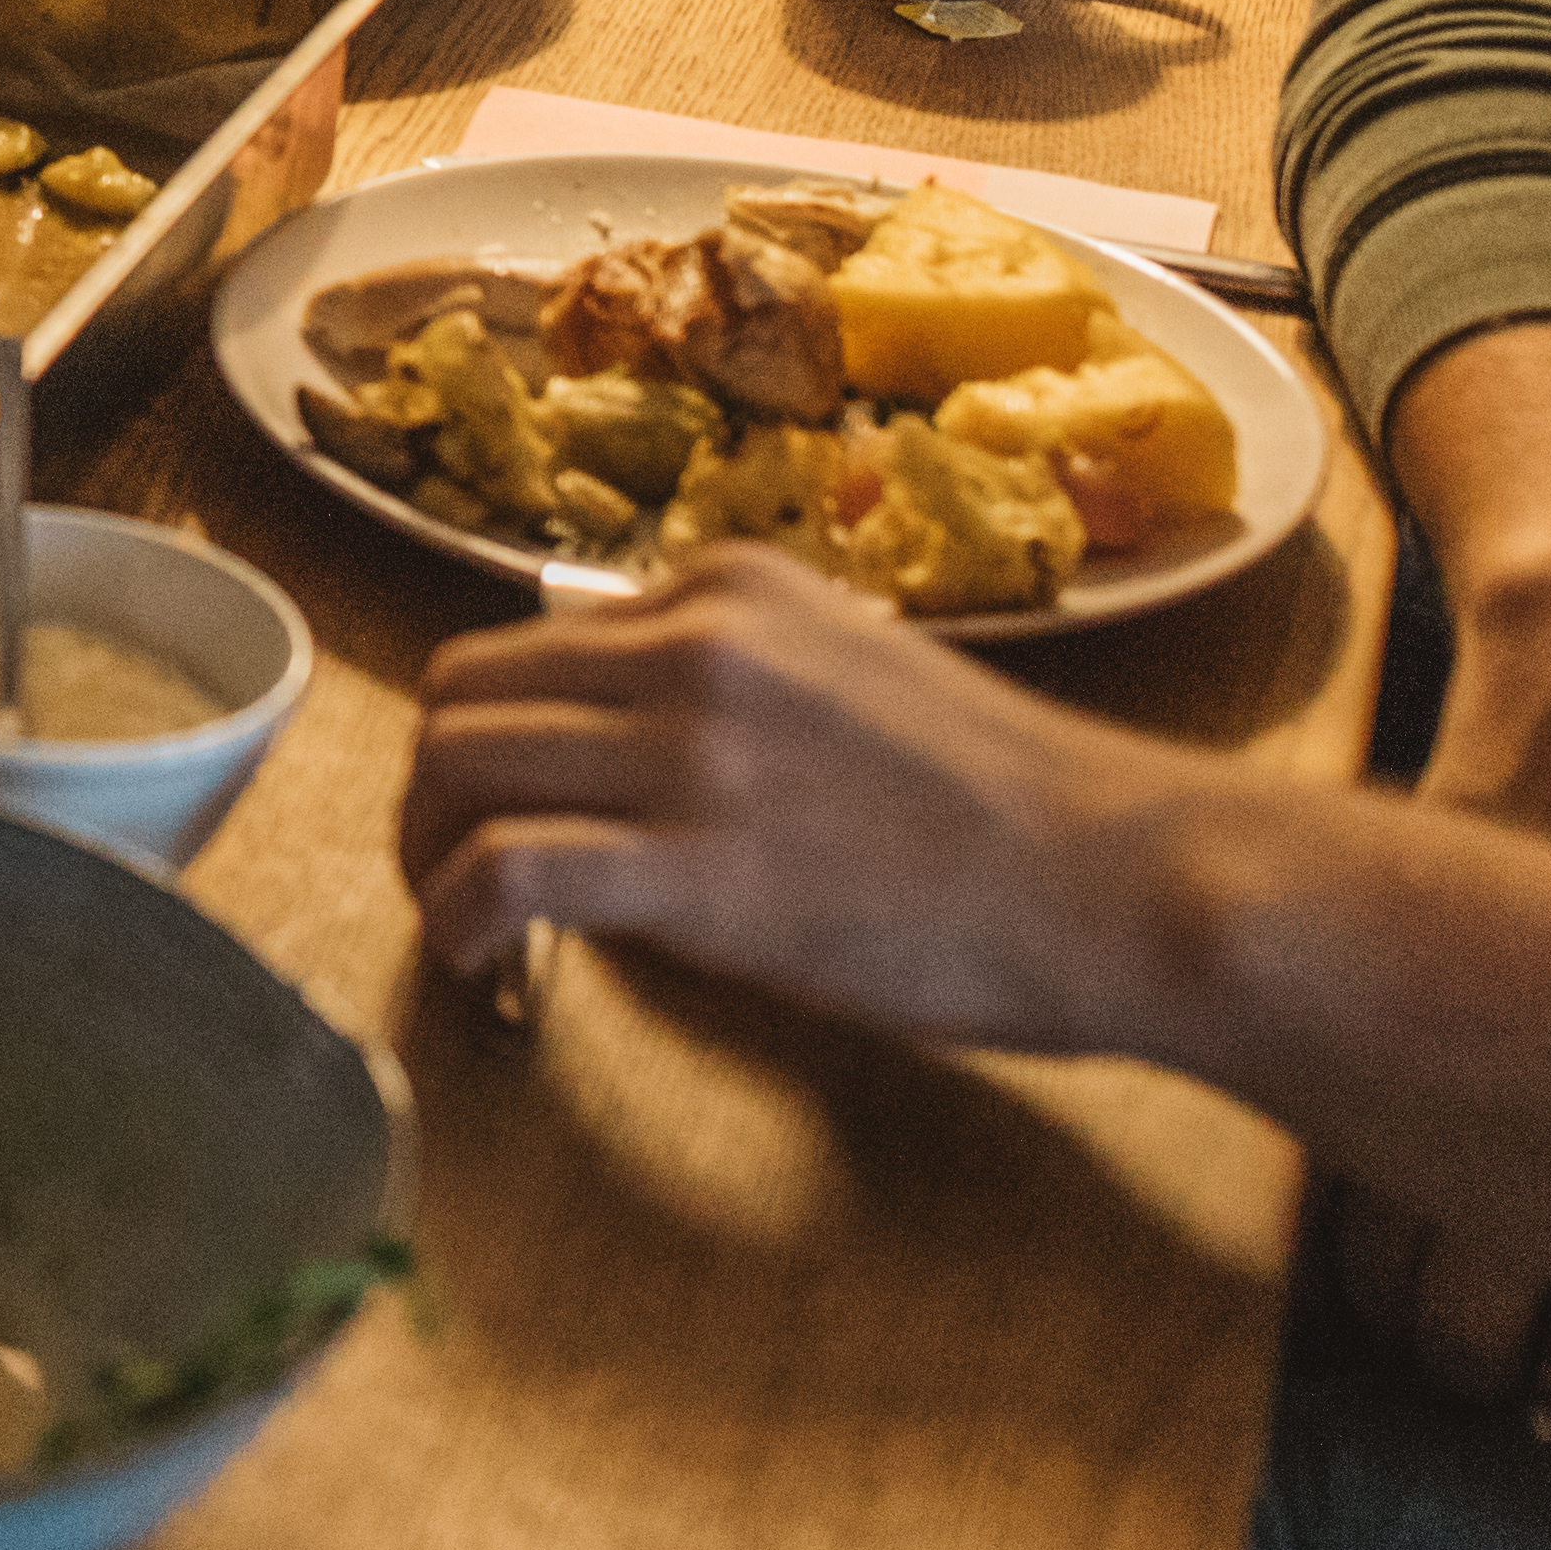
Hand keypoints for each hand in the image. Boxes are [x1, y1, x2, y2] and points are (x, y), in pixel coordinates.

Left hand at [399, 547, 1227, 1054]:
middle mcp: (690, 644)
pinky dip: (455, 917)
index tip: (515, 804)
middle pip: (463, 688)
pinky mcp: (696, 866)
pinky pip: (501, 870)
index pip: (537, 639)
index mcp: (727, 587)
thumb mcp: (857, 674)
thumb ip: (737, 679)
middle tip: (452, 864)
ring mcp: (688, 750)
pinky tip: (478, 962)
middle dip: (432, 783)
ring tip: (456, 918)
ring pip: (456, 764)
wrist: (1123, 877)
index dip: (506, 732)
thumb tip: (630, 742)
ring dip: (427, 850)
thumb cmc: (1016, 807)